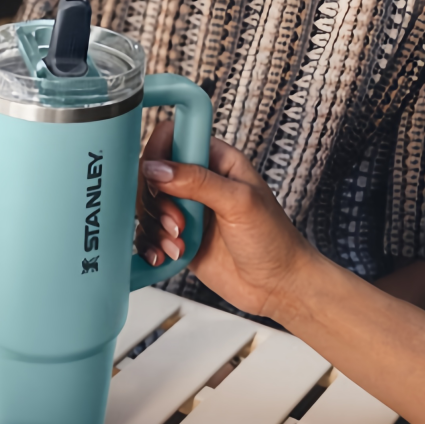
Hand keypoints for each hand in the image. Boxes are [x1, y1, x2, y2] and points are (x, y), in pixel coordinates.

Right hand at [136, 122, 318, 318]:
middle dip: (157, 202)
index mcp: (216, 159)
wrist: (278, 285)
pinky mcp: (179, 237)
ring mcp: (186, 210)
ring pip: (146, 206)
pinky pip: (149, 234)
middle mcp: (198, 181)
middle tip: (178, 222)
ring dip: (155, 227)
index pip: (172, 137)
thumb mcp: (239, 203)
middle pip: (151, 174)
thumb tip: (157, 168)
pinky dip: (151, 245)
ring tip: (180, 243)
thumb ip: (197, 181)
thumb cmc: (273, 239)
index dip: (157, 154)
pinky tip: (165, 255)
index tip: (157, 180)